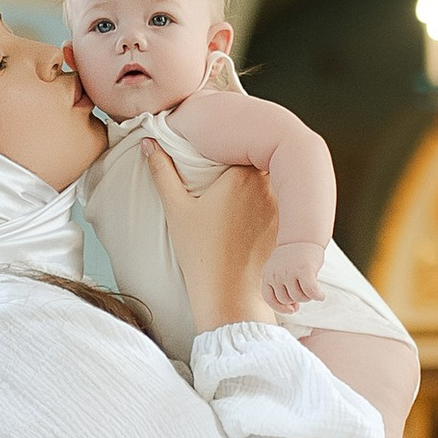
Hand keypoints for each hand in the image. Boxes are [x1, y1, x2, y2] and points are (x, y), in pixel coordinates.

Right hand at [143, 145, 278, 331]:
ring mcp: (282, 205)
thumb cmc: (200, 252)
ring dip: (261, 183)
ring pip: (272, 181)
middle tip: (226, 179)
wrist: (230, 293)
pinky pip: (283, 203)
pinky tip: (255, 219)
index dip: (228, 150)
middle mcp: (266, 185)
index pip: (239, 146)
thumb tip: (148, 143)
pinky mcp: (289, 224)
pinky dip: (272, 204)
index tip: (216, 158)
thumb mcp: (176, 210)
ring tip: (241, 199)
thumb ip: (162, 172)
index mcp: (240, 174)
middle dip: (247, 162)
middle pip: (259, 160)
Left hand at [262, 237, 327, 316]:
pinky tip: (321, 295)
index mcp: (267, 274)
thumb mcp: (278, 271)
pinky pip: (311, 292)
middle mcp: (276, 274)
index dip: (280, 308)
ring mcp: (289, 272)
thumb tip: (291, 309)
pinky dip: (317, 296)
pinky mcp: (304, 270)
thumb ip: (281, 288)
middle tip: (303, 291)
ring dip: (307, 297)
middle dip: (296, 299)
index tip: (291, 309)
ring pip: (299, 297)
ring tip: (310, 287)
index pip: (269, 299)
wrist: (302, 237)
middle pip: (286, 300)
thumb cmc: (292, 258)